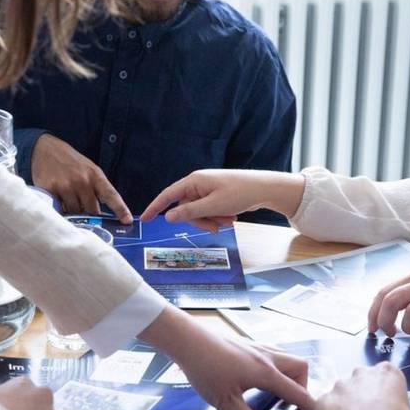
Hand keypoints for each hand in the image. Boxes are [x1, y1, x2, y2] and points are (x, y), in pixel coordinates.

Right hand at [31, 134, 130, 222]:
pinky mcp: (51, 191)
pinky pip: (60, 210)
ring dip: (74, 211)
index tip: (127, 221)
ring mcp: (66, 186)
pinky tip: (59, 200)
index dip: (121, 209)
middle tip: (83, 208)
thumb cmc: (70, 162)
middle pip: (92, 210)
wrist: (44, 149)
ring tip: (69, 199)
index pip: (111, 195)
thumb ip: (96, 188)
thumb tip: (101, 213)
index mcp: (95, 175)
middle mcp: (82, 181)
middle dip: (89, 213)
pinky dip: (61, 209)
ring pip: (75, 212)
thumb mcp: (88, 169)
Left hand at [139, 307, 314, 409]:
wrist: (188, 339)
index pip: (299, 392)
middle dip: (302, 387)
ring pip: (288, 358)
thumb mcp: (227, 402)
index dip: (311, 407)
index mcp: (266, 373)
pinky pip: (274, 354)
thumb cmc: (205, 368)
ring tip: (277, 393)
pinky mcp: (249, 344)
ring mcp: (259, 347)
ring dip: (290, 375)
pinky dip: (277, 366)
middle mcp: (268, 357)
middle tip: (291, 404)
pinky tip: (260, 377)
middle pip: (301, 368)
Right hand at [140, 169, 303, 231]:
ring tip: (228, 221)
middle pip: (186, 209)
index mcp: (194, 182)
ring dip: (211, 221)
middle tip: (216, 227)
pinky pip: (208, 212)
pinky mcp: (216, 197)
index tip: (144, 220)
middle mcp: (198, 185)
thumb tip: (168, 217)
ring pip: (198, 213)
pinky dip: (217, 218)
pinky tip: (230, 218)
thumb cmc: (240, 192)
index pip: (168, 195)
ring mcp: (207, 191)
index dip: (155, 207)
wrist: (264, 189)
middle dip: (200, 221)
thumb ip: (190, 212)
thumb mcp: (213, 205)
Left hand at [316, 363, 409, 409]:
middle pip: (362, 382)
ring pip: (342, 394)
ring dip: (346, 406)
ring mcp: (340, 385)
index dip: (385, 394)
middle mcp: (362, 373)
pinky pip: (327, 407)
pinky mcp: (323, 399)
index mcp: (387, 373)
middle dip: (364, 397)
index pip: (386, 377)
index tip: (387, 408)